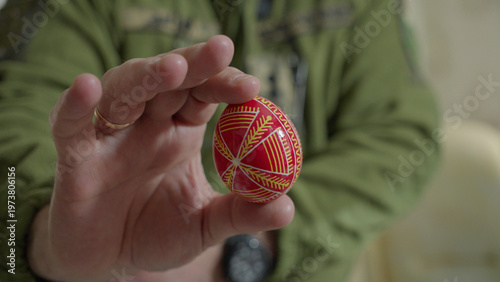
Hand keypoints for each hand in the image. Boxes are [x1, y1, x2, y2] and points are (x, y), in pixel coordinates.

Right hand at [28, 35, 293, 280]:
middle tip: (221, 48)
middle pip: (167, 80)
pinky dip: (74, 106)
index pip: (203, 93)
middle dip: (193, 63)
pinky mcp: (74, 157)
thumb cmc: (156, 234)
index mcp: (178, 131)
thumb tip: (287, 207)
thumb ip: (241, 214)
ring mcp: (108, 136)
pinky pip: (68, 126)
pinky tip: (87, 87)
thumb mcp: (204, 226)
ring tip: (173, 68)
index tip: (252, 84)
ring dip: (145, 76)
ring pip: (122, 91)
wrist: (108, 261)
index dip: (224, 82)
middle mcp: (145, 124)